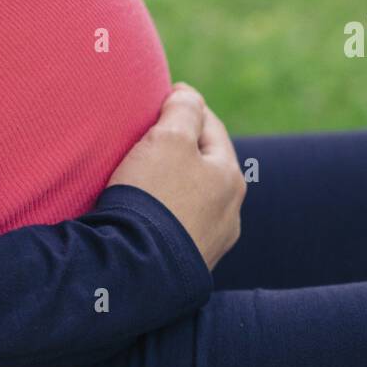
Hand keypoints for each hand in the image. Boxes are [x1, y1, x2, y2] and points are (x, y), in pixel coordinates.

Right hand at [107, 83, 245, 270]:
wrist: (136, 270)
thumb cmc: (154, 196)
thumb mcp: (169, 138)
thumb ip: (183, 110)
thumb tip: (189, 96)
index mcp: (230, 177)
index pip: (210, 127)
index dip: (185, 107)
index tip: (161, 98)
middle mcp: (229, 212)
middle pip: (203, 164)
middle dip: (180, 147)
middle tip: (149, 135)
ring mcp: (211, 243)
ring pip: (192, 197)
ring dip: (173, 181)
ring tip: (144, 175)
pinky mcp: (188, 266)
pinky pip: (177, 224)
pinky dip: (164, 211)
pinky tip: (146, 211)